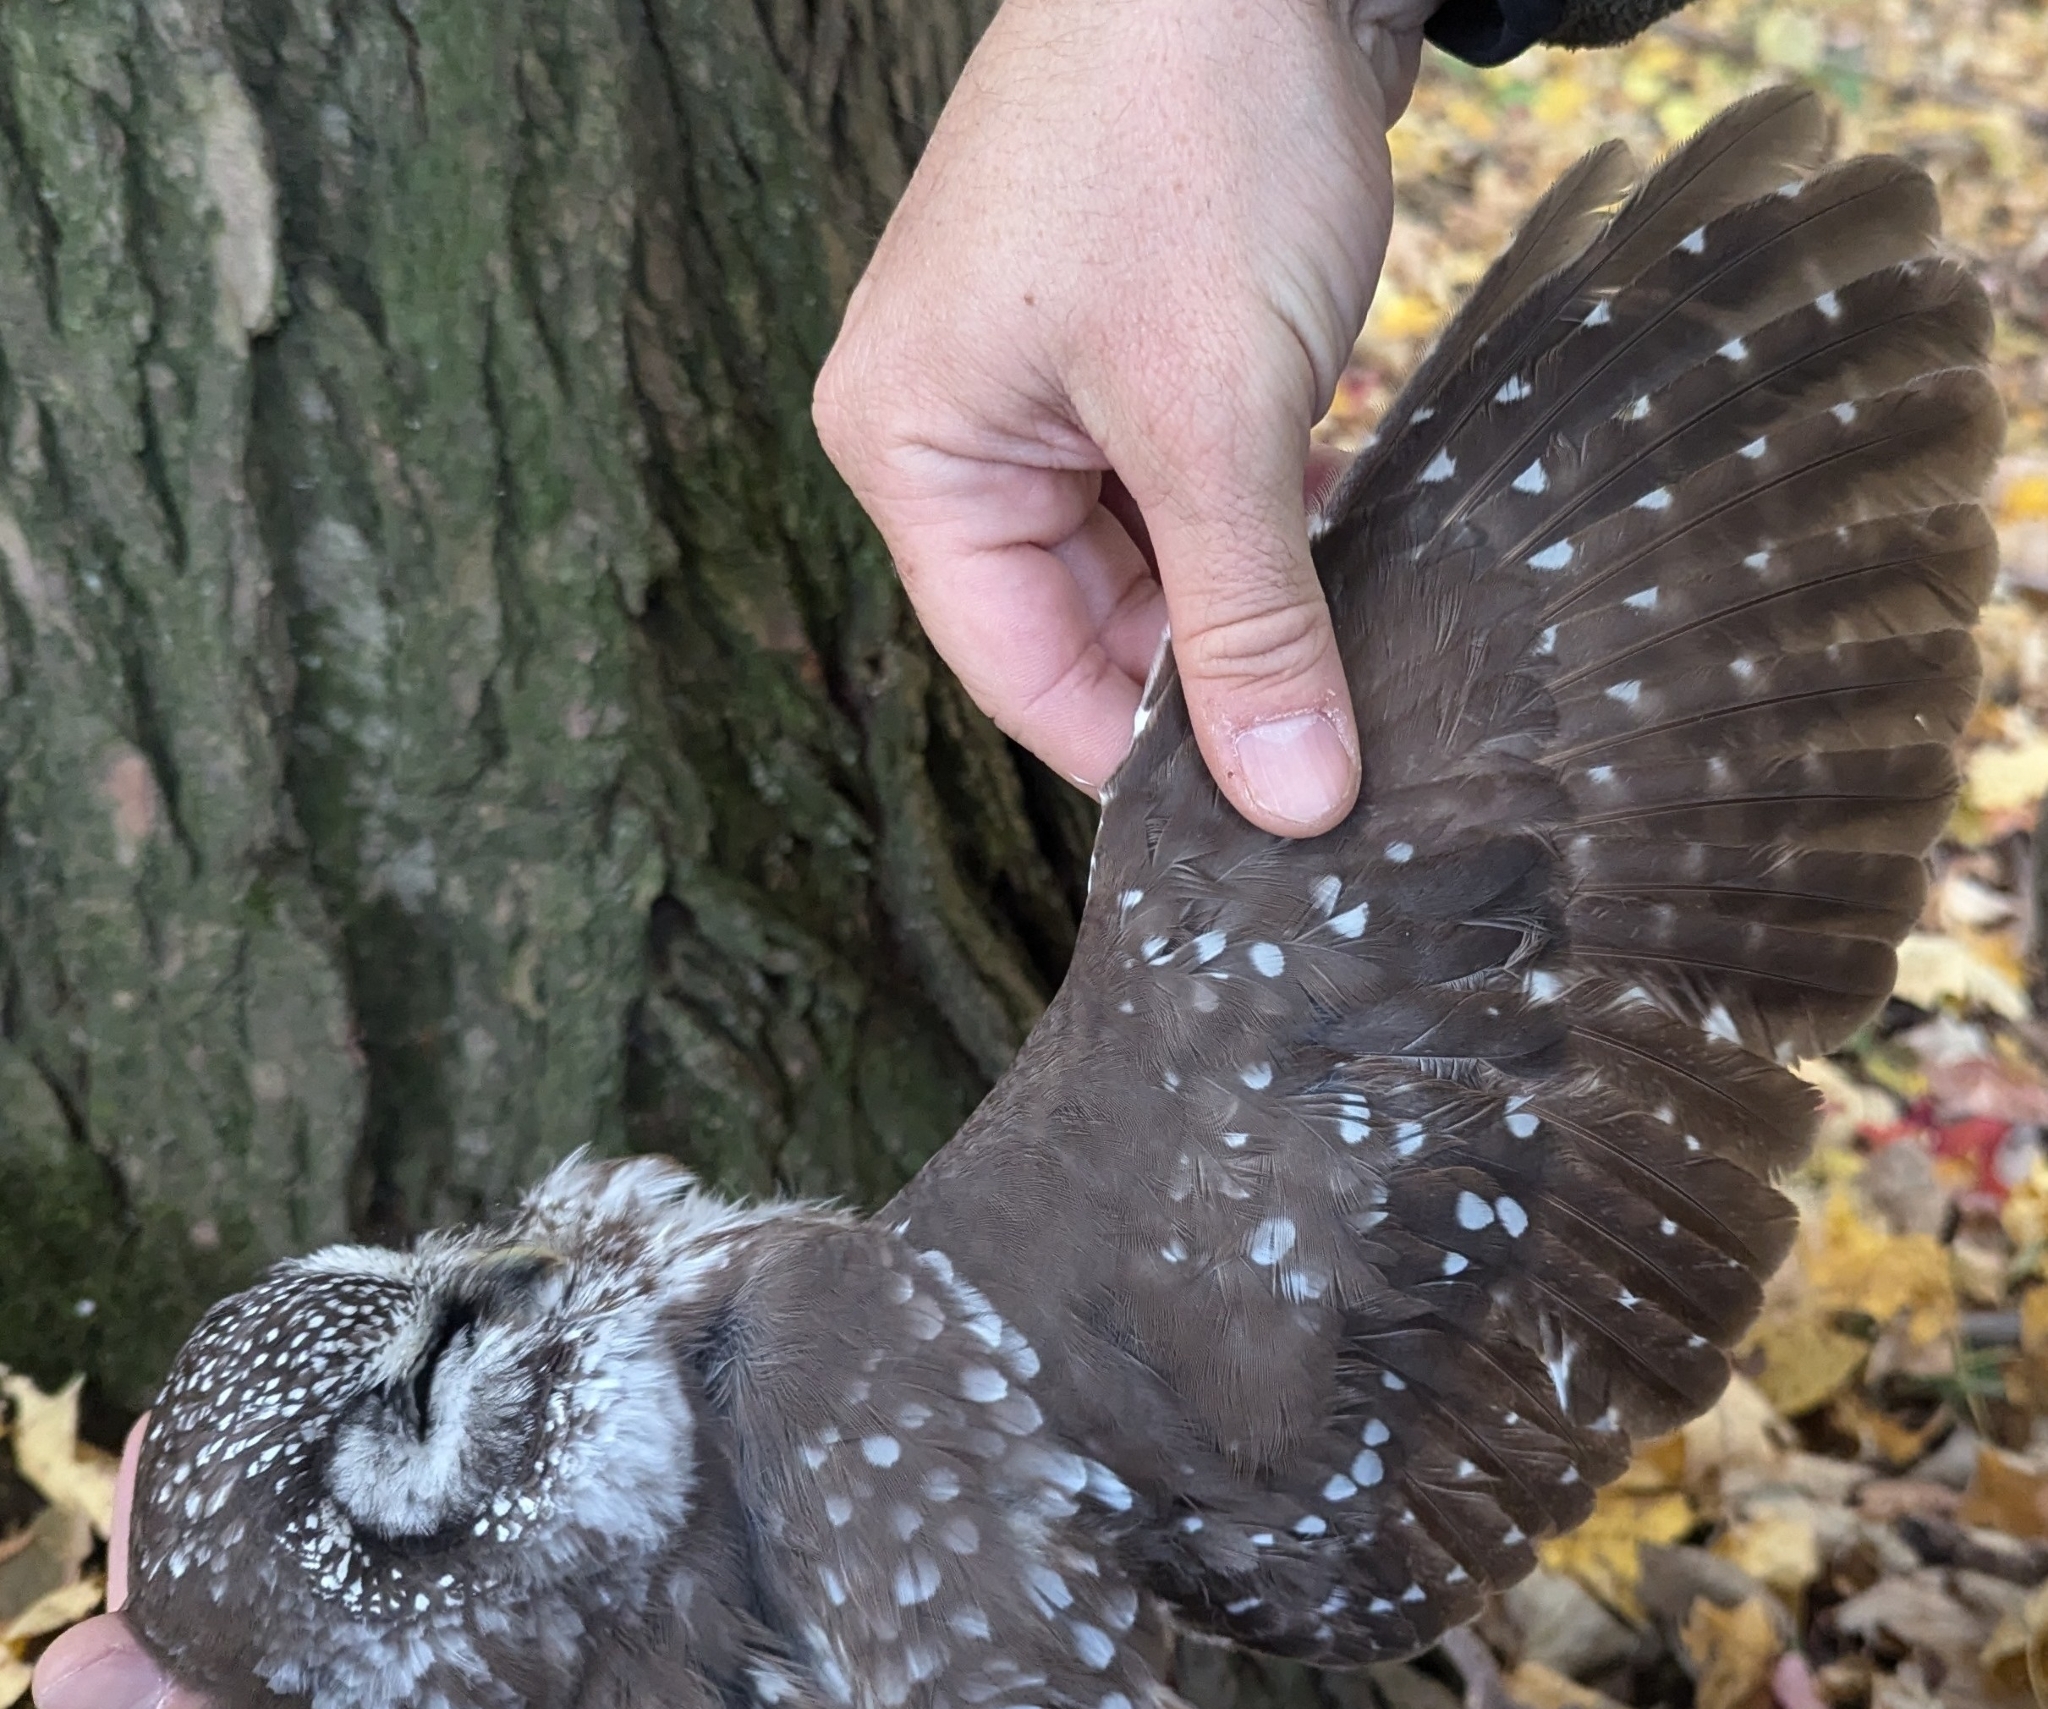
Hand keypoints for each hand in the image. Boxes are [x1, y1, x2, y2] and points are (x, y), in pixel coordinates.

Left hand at [33, 1424, 952, 1708]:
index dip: (188, 1586)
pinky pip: (602, 1655)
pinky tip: (607, 1502)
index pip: (217, 1707)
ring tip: (487, 1425)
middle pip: (356, 1668)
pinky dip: (601, 1587)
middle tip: (364, 1406)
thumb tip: (67, 1671)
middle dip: (358, 1551)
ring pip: (486, 1653)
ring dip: (492, 1561)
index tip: (196, 1450)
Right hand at [814, 0, 1434, 835]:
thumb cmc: (1190, 135)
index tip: (1255, 820)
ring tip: (1341, 633)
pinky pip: (1174, 484)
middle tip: (1327, 737)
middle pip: (1078, 621)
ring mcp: (1033, 383)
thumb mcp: (1221, 418)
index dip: (1133, 755)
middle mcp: (951, 424)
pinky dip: (1249, 521)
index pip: (1016, 668)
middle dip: (1201, 674)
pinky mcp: (1115, 345)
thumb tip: (1291, 798)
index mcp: (912, 447)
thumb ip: (1253, 622)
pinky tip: (1326, 535)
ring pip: (1139, 558)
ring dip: (1237, 596)